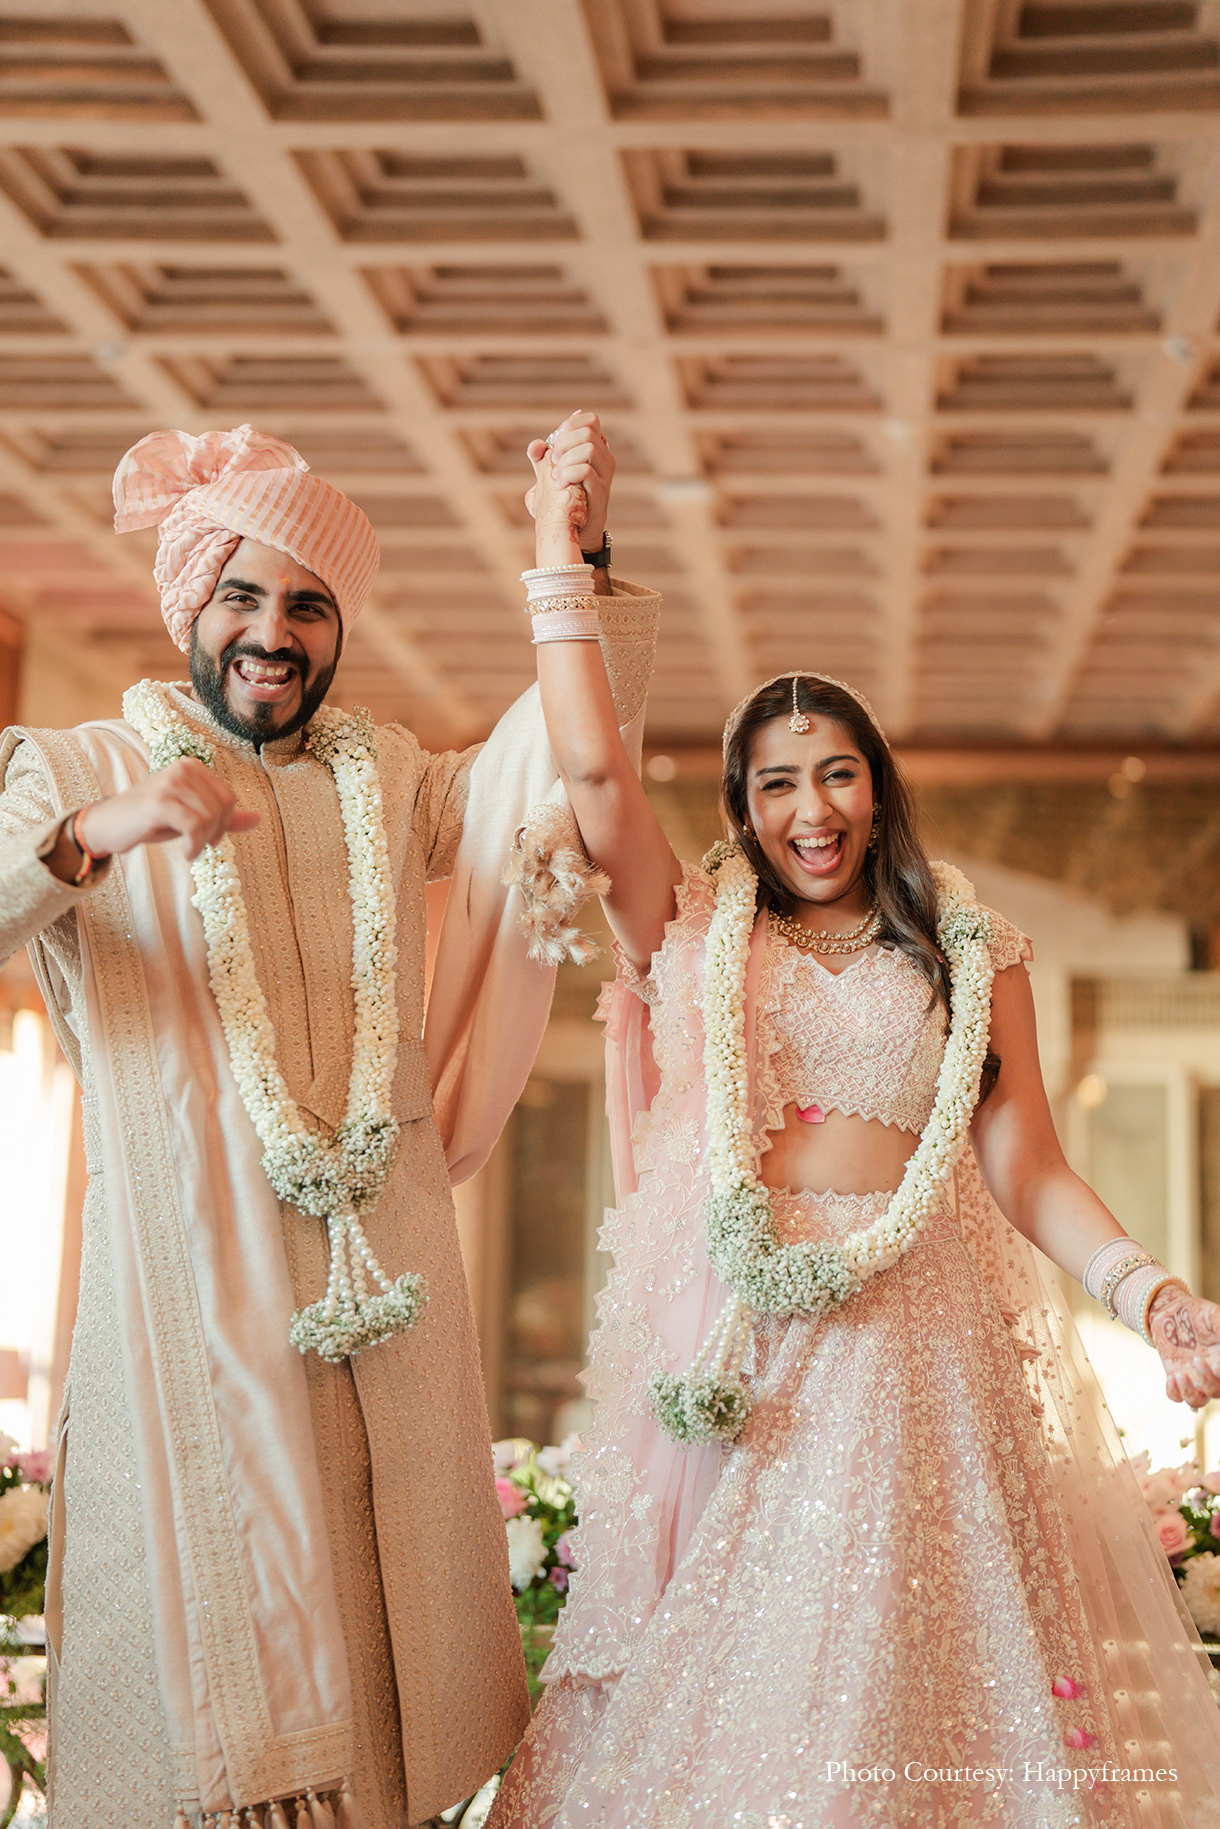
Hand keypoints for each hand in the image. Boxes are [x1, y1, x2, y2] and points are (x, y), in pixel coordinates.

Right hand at [69, 760, 259, 870]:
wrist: (109, 825)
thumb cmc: (151, 820)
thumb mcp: (192, 815)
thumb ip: (224, 816)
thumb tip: (259, 818)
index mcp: (192, 767)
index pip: (229, 796)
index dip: (225, 821)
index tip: (210, 836)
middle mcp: (182, 769)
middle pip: (222, 806)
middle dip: (215, 832)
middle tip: (199, 844)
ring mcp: (169, 784)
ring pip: (209, 817)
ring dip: (203, 840)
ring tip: (190, 847)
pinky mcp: (159, 803)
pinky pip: (194, 826)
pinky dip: (195, 846)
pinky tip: (187, 852)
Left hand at [525, 410, 615, 567]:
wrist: (575, 533)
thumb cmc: (564, 503)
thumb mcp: (549, 477)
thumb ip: (541, 459)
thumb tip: (536, 445)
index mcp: (595, 450)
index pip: (590, 421)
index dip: (570, 425)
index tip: (555, 443)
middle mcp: (605, 459)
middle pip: (588, 431)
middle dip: (564, 443)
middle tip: (553, 461)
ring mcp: (605, 475)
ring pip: (589, 448)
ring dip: (566, 459)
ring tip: (556, 476)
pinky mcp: (601, 492)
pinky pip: (586, 471)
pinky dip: (568, 474)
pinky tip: (560, 486)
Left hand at [1150, 1285, 1219, 1407]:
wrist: (1170, 1311)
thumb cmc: (1196, 1313)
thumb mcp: (1213, 1316)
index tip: (1218, 1365)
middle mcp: (1213, 1373)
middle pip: (1217, 1392)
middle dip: (1209, 1381)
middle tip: (1197, 1360)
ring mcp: (1194, 1377)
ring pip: (1198, 1401)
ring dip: (1190, 1393)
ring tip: (1179, 1375)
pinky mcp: (1177, 1377)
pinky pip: (1176, 1396)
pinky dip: (1174, 1392)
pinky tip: (1171, 1377)